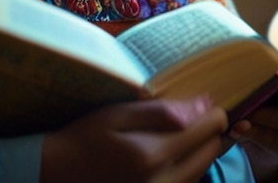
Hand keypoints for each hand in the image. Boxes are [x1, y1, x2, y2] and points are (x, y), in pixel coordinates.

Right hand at [41, 96, 227, 182]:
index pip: (206, 131)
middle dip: (210, 130)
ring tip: (187, 131)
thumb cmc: (88, 137)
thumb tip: (201, 106)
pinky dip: (190, 165)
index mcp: (152, 155)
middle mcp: (163, 182)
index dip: (214, 113)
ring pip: (202, 170)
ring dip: (202, 148)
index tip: (209, 102)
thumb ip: (159, 111)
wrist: (62, 172)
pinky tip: (175, 152)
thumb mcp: (118, 114)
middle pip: (210, 152)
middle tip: (198, 113)